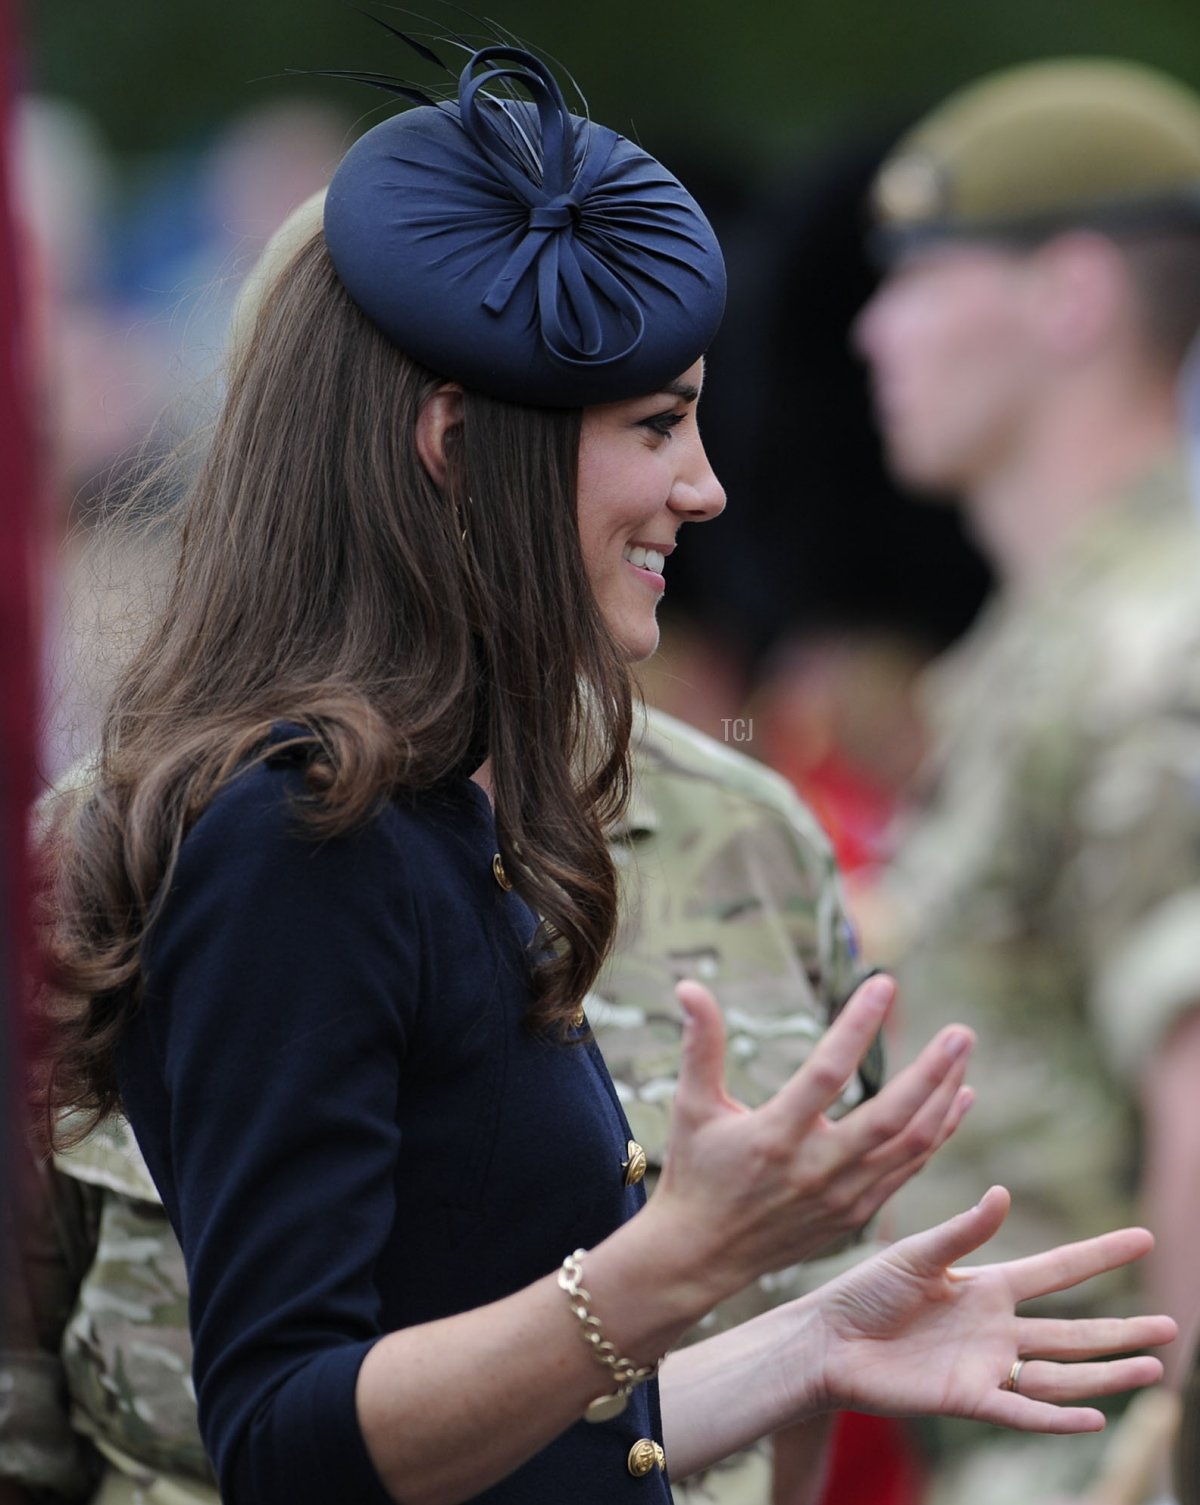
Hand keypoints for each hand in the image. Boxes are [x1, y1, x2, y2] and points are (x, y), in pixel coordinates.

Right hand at [650, 973, 973, 1301]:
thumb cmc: (696, 1170)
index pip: (826, 1073)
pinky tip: (958, 1100)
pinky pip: (908, 1170)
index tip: (884, 984)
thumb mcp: (692, 1105)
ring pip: (909, 1146)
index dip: (857, 1027)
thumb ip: (700, 1044)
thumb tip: (688, 985)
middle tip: (961, 1032)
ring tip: (964, 1054)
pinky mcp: (855, 1213)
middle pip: (889, 1118)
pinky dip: (938, 1135)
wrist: (701, 1255)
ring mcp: (841, 1196)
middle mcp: (814, 1168)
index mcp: (774, 1135)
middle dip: (932, 1073)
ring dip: (943, 1099)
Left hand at [809, 1186, 1175, 1431]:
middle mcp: (996, 1328)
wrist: (827, 1341)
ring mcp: (987, 1366)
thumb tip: (1004, 1194)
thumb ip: (963, 1232)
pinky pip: (1023, 1413)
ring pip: (1061, 1373)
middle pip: (1073, 1330)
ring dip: (1106, 1374)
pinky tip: (1097, 1417)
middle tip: (1172, 1324)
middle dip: (1122, 1328)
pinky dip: (1058, 1418)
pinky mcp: (967, 1399)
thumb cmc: (865, 1291)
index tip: (1143, 1238)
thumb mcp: (916, 1254)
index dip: (1099, 1255)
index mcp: (986, 1285)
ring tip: (1155, 1370)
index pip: (1057, 1269)